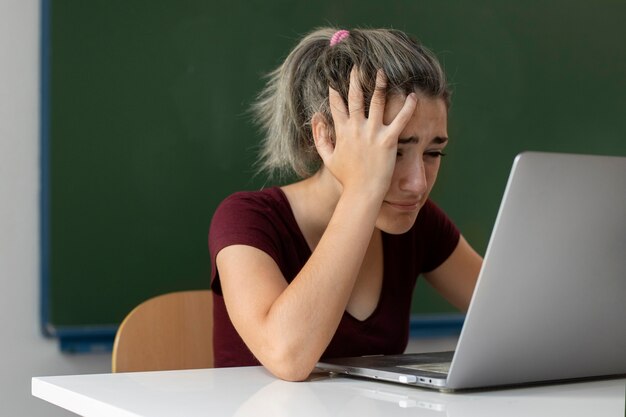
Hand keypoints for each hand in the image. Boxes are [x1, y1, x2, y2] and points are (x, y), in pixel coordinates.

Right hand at [315, 67, 416, 198]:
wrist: (362, 193)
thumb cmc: (347, 178)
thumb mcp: (328, 158)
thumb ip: (320, 138)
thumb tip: (316, 118)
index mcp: (342, 132)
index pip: (337, 105)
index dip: (337, 90)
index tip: (337, 77)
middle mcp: (356, 128)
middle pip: (355, 97)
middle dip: (356, 79)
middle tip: (358, 65)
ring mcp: (372, 133)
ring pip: (377, 101)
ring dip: (380, 84)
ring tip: (383, 71)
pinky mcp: (388, 140)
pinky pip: (400, 119)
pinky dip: (408, 107)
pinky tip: (413, 96)